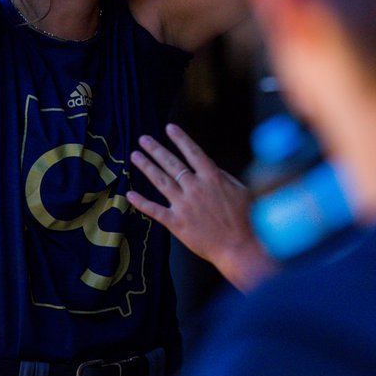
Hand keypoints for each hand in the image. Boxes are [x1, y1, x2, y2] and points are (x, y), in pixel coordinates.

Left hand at [128, 123, 274, 290]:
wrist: (240, 247)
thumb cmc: (246, 219)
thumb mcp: (241, 190)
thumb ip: (223, 176)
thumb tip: (209, 167)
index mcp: (212, 178)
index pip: (193, 152)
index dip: (180, 139)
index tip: (169, 128)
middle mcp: (195, 188)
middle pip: (172, 163)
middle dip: (156, 149)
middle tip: (143, 139)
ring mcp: (184, 205)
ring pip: (161, 181)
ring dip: (146, 167)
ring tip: (135, 156)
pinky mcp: (177, 223)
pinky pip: (155, 210)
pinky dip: (141, 202)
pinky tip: (129, 193)